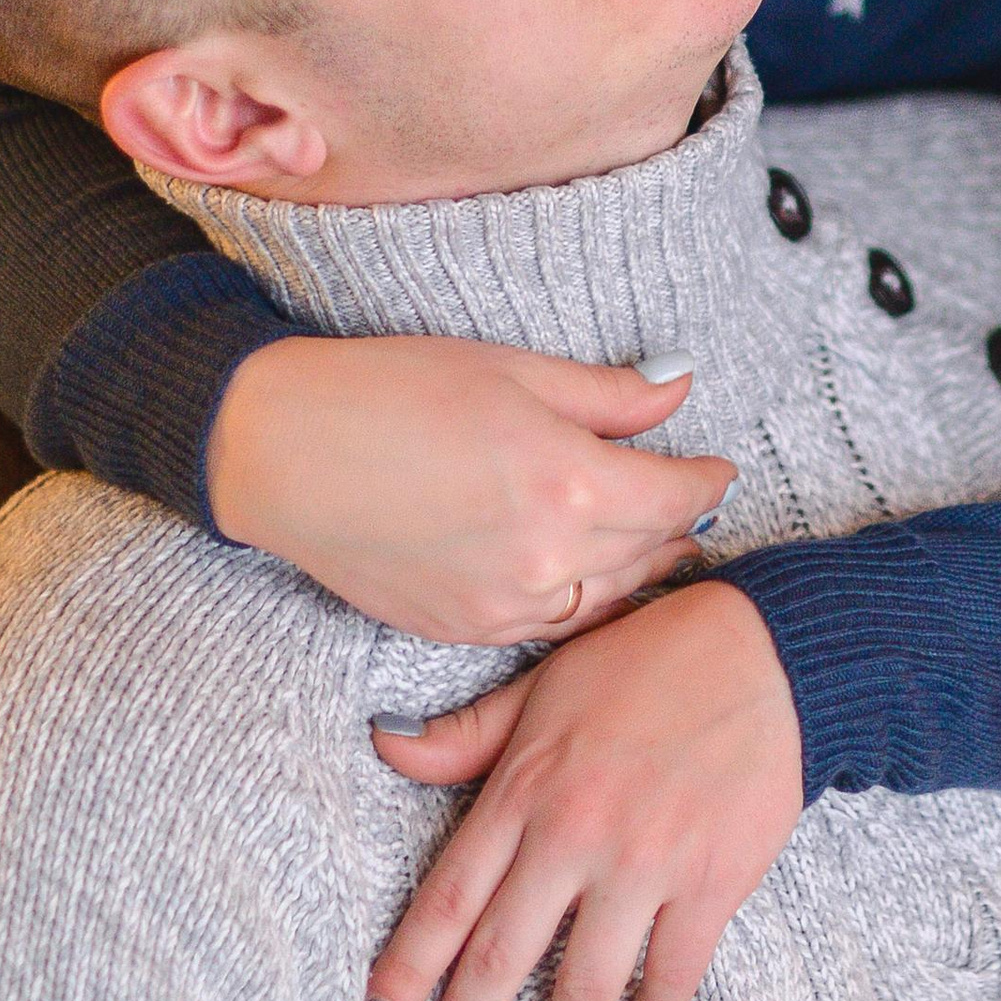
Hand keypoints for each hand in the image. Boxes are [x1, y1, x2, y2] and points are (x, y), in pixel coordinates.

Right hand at [208, 336, 733, 645]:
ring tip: (659, 547)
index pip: (677, 496)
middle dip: (680, 525)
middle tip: (697, 506)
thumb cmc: (389, 390)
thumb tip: (681, 386)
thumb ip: (608, 394)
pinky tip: (589, 580)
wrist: (281, 451)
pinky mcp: (463, 630)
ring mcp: (504, 604)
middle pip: (649, 549)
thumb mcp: (512, 370)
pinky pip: (551, 625)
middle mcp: (548, 557)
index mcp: (569, 480)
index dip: (707, 480)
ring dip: (639, 570)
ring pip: (607, 598)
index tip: (718, 469)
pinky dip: (583, 603)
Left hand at [366, 580, 802, 1000]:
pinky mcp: (713, 877)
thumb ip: (466, 735)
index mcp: (524, 789)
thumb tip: (384, 746)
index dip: (406, 972)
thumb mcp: (542, 686)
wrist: (767, 652)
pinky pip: (676, 964)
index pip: (446, 900)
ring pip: (588, 980)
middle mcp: (575, 835)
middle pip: (501, 957)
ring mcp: (646, 862)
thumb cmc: (647, 662)